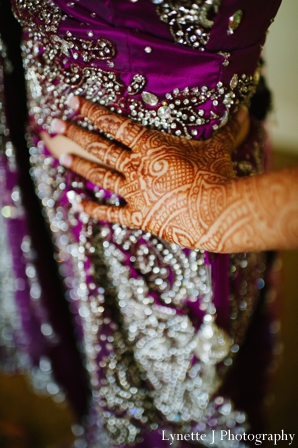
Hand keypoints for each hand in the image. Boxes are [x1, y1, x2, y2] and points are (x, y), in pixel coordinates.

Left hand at [49, 97, 247, 249]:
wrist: (214, 213)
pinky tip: (76, 202)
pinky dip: (92, 208)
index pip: (115, 124)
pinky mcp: (138, 216)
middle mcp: (137, 167)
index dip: (92, 111)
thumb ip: (225, 130)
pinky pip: (109, 213)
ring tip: (61, 156)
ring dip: (79, 166)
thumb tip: (242, 113)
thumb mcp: (219, 149)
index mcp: (152, 146)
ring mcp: (134, 193)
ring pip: (100, 176)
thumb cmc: (216, 177)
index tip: (72, 102)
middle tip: (55, 124)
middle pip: (100, 147)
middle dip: (76, 133)